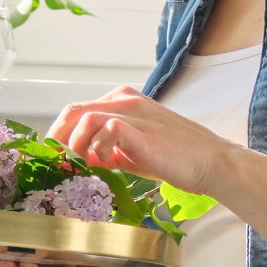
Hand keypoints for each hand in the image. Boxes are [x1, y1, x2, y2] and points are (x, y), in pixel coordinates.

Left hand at [48, 85, 237, 195]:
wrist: (211, 162)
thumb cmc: (175, 157)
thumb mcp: (131, 151)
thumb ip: (105, 151)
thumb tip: (79, 161)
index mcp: (122, 100)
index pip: (77, 112)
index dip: (60, 136)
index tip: (55, 158)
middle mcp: (125, 100)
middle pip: (74, 112)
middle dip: (59, 140)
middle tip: (58, 163)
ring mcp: (134, 112)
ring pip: (85, 118)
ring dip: (75, 146)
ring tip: (80, 166)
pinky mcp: (141, 129)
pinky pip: (105, 130)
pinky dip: (96, 149)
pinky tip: (102, 164)